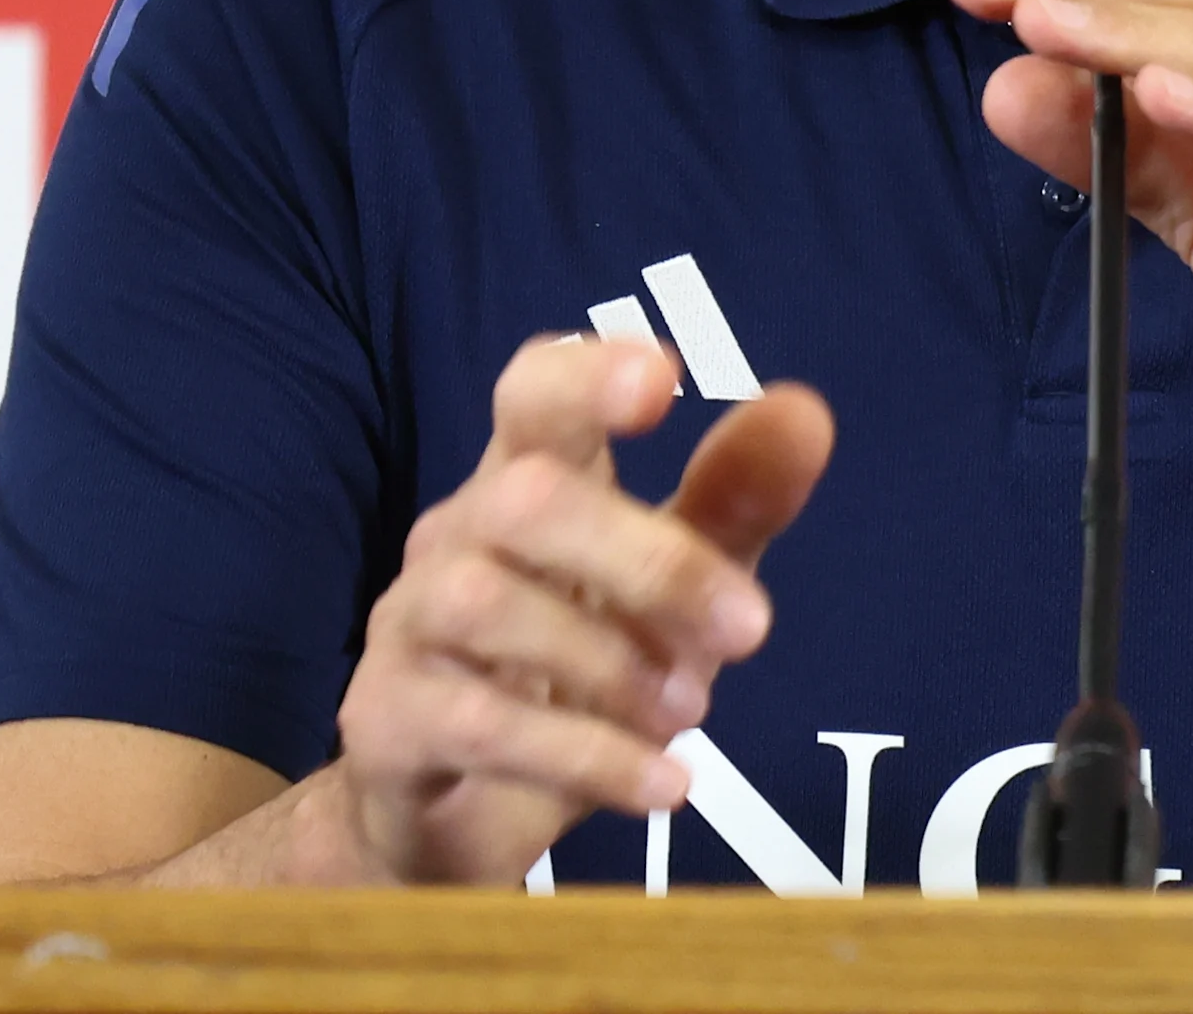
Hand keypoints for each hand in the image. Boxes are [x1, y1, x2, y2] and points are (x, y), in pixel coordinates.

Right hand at [311, 336, 831, 883]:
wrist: (451, 817)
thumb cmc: (576, 671)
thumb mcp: (670, 590)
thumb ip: (732, 503)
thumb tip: (805, 411)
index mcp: (526, 479)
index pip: (535, 393)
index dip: (587, 375)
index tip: (664, 376)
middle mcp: (456, 535)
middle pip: (527, 499)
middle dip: (650, 561)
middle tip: (751, 630)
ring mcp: (409, 624)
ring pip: (490, 607)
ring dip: (612, 662)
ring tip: (692, 713)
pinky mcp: (387, 721)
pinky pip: (478, 724)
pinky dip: (586, 756)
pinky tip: (665, 784)